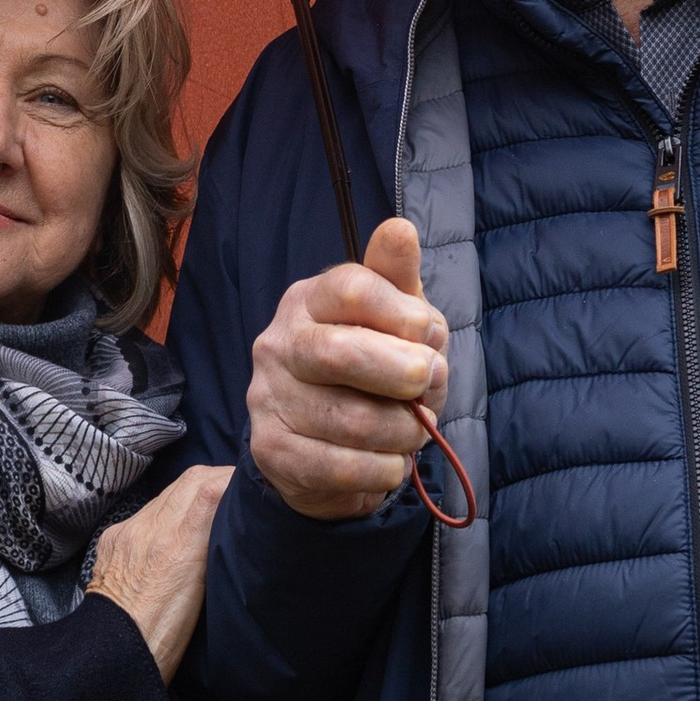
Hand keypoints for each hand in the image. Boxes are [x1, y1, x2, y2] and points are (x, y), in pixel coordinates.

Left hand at [84, 460, 232, 682]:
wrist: (111, 658)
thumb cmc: (165, 642)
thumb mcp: (205, 598)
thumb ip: (215, 552)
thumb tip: (232, 523)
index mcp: (178, 547)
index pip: (210, 486)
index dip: (235, 478)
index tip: (252, 485)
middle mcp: (150, 530)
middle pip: (192, 479)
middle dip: (219, 478)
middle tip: (239, 489)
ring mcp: (128, 531)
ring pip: (170, 492)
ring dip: (195, 491)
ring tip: (215, 505)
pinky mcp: (113, 539)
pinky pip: (147, 510)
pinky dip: (169, 509)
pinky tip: (178, 526)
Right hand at [247, 216, 447, 522]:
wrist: (324, 448)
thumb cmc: (371, 372)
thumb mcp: (394, 320)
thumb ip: (398, 279)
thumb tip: (401, 230)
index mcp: (307, 300)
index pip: (350, 287)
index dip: (403, 314)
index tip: (431, 338)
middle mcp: (277, 344)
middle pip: (340, 352)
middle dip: (402, 375)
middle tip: (429, 386)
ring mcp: (267, 398)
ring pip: (349, 420)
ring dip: (403, 432)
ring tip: (415, 431)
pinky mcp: (271, 452)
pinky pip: (339, 467)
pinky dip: (382, 470)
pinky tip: (391, 462)